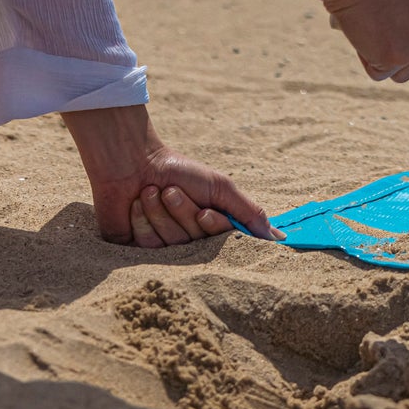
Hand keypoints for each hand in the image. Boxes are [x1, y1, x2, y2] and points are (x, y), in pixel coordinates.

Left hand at [62, 106, 280, 245]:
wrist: (131, 161)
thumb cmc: (178, 168)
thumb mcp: (219, 186)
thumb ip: (248, 212)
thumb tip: (277, 238)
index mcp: (211, 222)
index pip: (222, 239)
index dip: (212, 226)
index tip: (204, 212)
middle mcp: (189, 235)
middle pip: (195, 241)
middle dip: (183, 213)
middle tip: (170, 190)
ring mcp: (163, 243)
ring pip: (171, 244)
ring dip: (160, 213)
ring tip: (150, 191)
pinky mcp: (138, 248)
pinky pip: (148, 246)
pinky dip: (143, 220)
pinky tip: (136, 204)